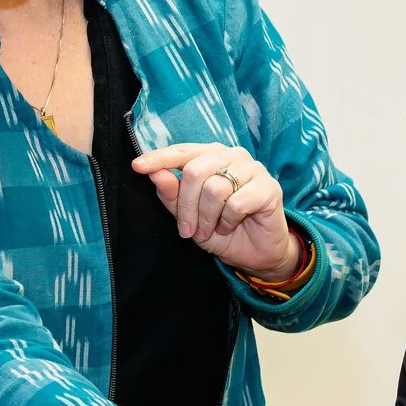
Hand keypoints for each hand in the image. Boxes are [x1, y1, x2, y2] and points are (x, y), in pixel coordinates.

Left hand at [131, 142, 300, 278]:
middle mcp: (232, 156)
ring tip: (213, 229)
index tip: (137, 166)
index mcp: (211, 156)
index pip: (182, 151)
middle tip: (188, 230)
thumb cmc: (221, 229)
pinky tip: (231, 225)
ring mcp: (252, 169)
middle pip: (196, 171)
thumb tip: (154, 173)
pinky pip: (236, 202)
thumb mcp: (189, 216)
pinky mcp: (268, 187)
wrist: (255, 254)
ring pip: (215, 188)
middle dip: (187, 207)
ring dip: (207, 217)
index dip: (160, 158)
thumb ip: (172, 194)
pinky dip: (228, 220)